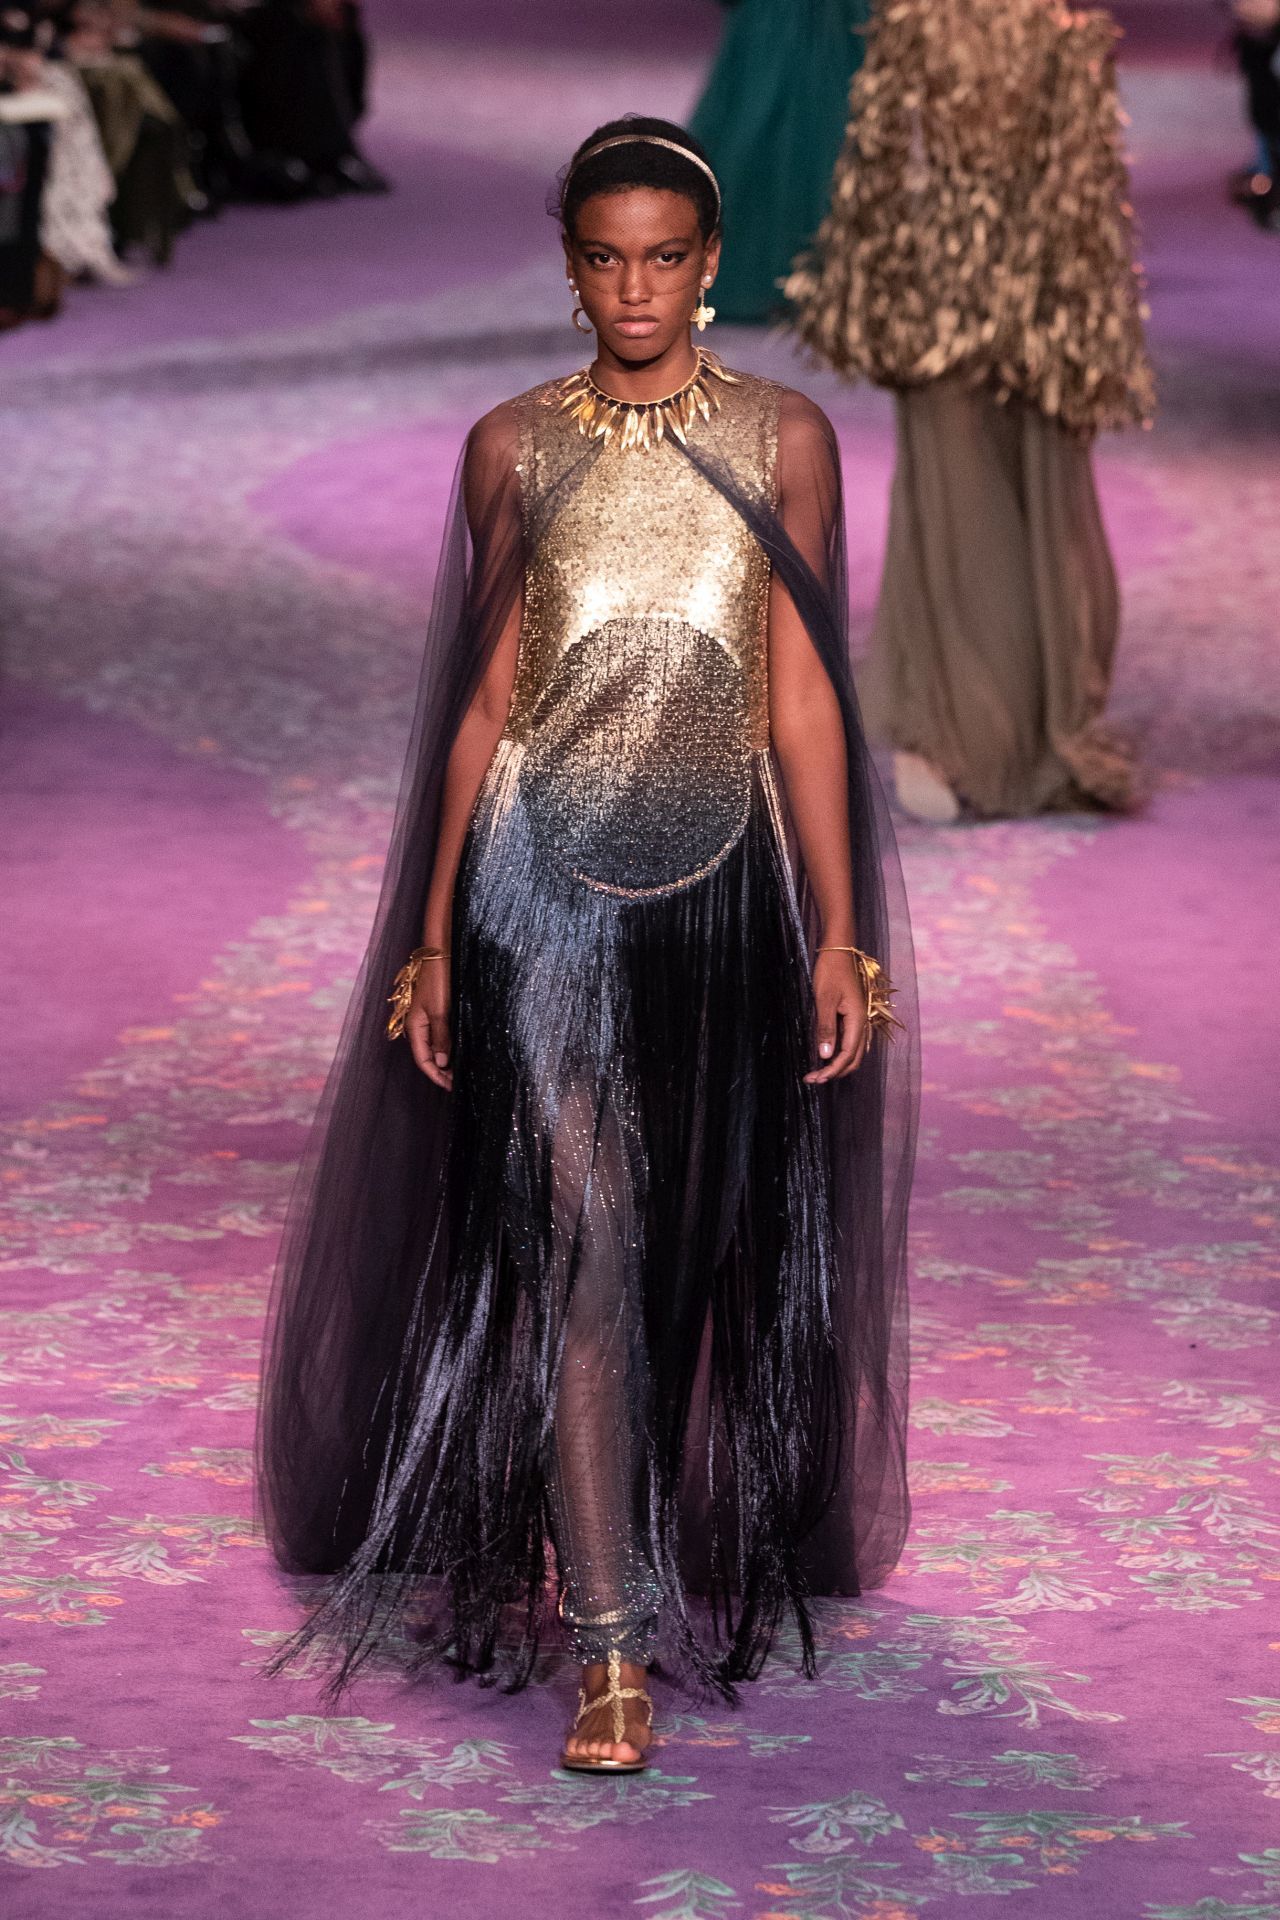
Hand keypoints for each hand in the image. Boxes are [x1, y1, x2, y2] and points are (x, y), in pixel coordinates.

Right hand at [405, 957, 451, 1090]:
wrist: (442, 954)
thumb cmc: (439, 981)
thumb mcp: (441, 1011)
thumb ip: (441, 1037)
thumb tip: (442, 1062)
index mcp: (415, 1027)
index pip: (422, 1060)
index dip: (436, 1075)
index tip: (451, 1087)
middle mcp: (420, 1026)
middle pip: (428, 1056)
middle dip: (442, 1071)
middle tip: (459, 1083)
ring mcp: (429, 1020)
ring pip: (436, 1047)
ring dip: (448, 1061)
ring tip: (462, 1072)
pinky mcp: (439, 1013)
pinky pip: (442, 1037)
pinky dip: (451, 1047)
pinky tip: (462, 1053)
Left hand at [804, 948, 868, 1083]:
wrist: (838, 951)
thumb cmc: (830, 972)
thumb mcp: (824, 999)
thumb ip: (826, 1027)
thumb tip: (825, 1055)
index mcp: (857, 1020)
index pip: (847, 1056)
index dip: (832, 1071)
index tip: (815, 1079)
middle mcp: (861, 1023)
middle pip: (853, 1059)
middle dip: (835, 1073)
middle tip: (813, 1080)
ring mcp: (857, 1021)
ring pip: (852, 1052)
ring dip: (836, 1065)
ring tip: (816, 1072)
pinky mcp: (850, 1017)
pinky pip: (848, 1042)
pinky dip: (837, 1054)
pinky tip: (823, 1055)